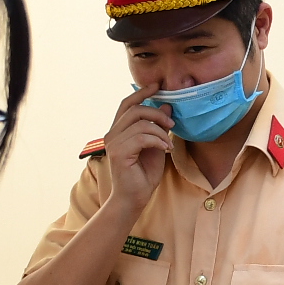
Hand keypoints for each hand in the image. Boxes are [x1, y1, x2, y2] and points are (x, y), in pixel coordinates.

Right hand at [103, 90, 175, 211]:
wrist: (134, 198)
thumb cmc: (143, 174)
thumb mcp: (156, 145)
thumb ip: (158, 127)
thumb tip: (167, 106)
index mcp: (118, 130)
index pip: (127, 104)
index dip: (142, 92)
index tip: (157, 86)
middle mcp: (112, 134)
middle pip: (135, 109)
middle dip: (157, 113)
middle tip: (171, 125)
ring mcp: (113, 143)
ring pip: (140, 123)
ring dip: (160, 132)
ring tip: (167, 144)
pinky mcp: (118, 152)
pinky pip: (142, 137)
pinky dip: (157, 141)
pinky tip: (165, 150)